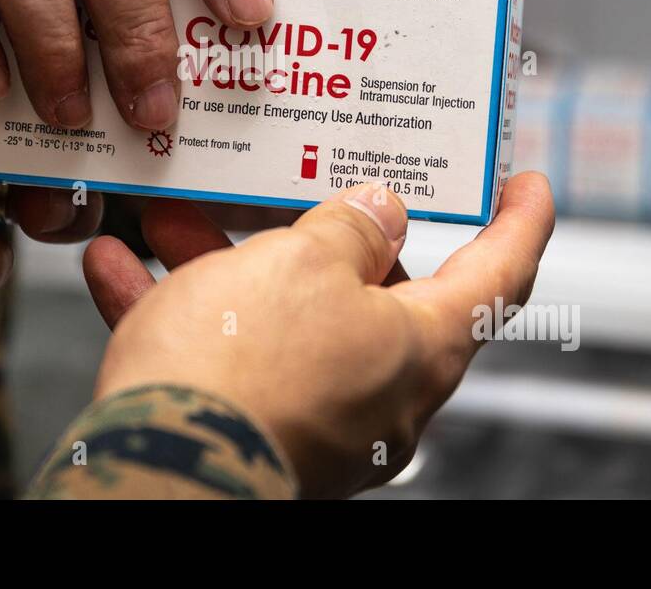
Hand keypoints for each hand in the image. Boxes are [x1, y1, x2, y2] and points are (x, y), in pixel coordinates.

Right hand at [82, 174, 553, 497]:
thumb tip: (377, 212)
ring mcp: (315, 418)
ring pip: (282, 318)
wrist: (157, 467)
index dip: (520, 223)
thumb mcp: (304, 261)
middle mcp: (378, 391)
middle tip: (305, 183)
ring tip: (180, 218)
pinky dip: (180, 312)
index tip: (528, 186)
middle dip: (321, 232)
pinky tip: (121, 269)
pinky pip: (223, 356)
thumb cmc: (243, 369)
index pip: (498, 277)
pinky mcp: (251, 431)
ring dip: (229, 263)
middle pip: (372, 292)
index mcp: (419, 347)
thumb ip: (348, 227)